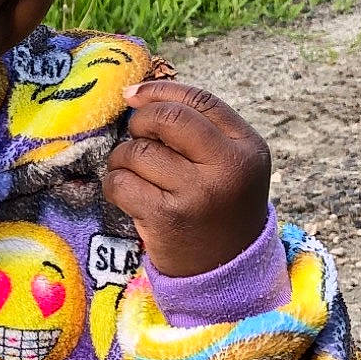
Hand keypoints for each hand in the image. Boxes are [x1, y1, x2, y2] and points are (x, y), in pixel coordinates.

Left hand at [102, 79, 270, 276]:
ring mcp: (196, 194)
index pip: (200, 101)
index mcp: (247, 147)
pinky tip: (126, 193)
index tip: (134, 95)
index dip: (160, 91)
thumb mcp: (229, 163)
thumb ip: (198, 128)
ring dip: (123, 159)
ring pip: (138, 152)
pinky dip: (114, 183)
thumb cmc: (219, 206)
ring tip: (135, 173)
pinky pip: (121, 183)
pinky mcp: (166, 217)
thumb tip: (138, 94)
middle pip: (167, 119)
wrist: (225, 268)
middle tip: (137, 138)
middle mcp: (227, 168)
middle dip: (141, 123)